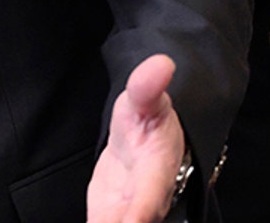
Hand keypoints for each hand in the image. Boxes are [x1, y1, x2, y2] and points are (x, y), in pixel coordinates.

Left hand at [87, 54, 185, 222]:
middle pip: (137, 220)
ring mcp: (126, 211)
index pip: (151, 198)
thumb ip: (146, 86)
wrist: (140, 138)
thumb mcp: (143, 99)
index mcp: (156, 172)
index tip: (133, 220)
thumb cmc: (146, 119)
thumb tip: (160, 63)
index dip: (141, 212)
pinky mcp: (109, 216)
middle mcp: (145, 200)